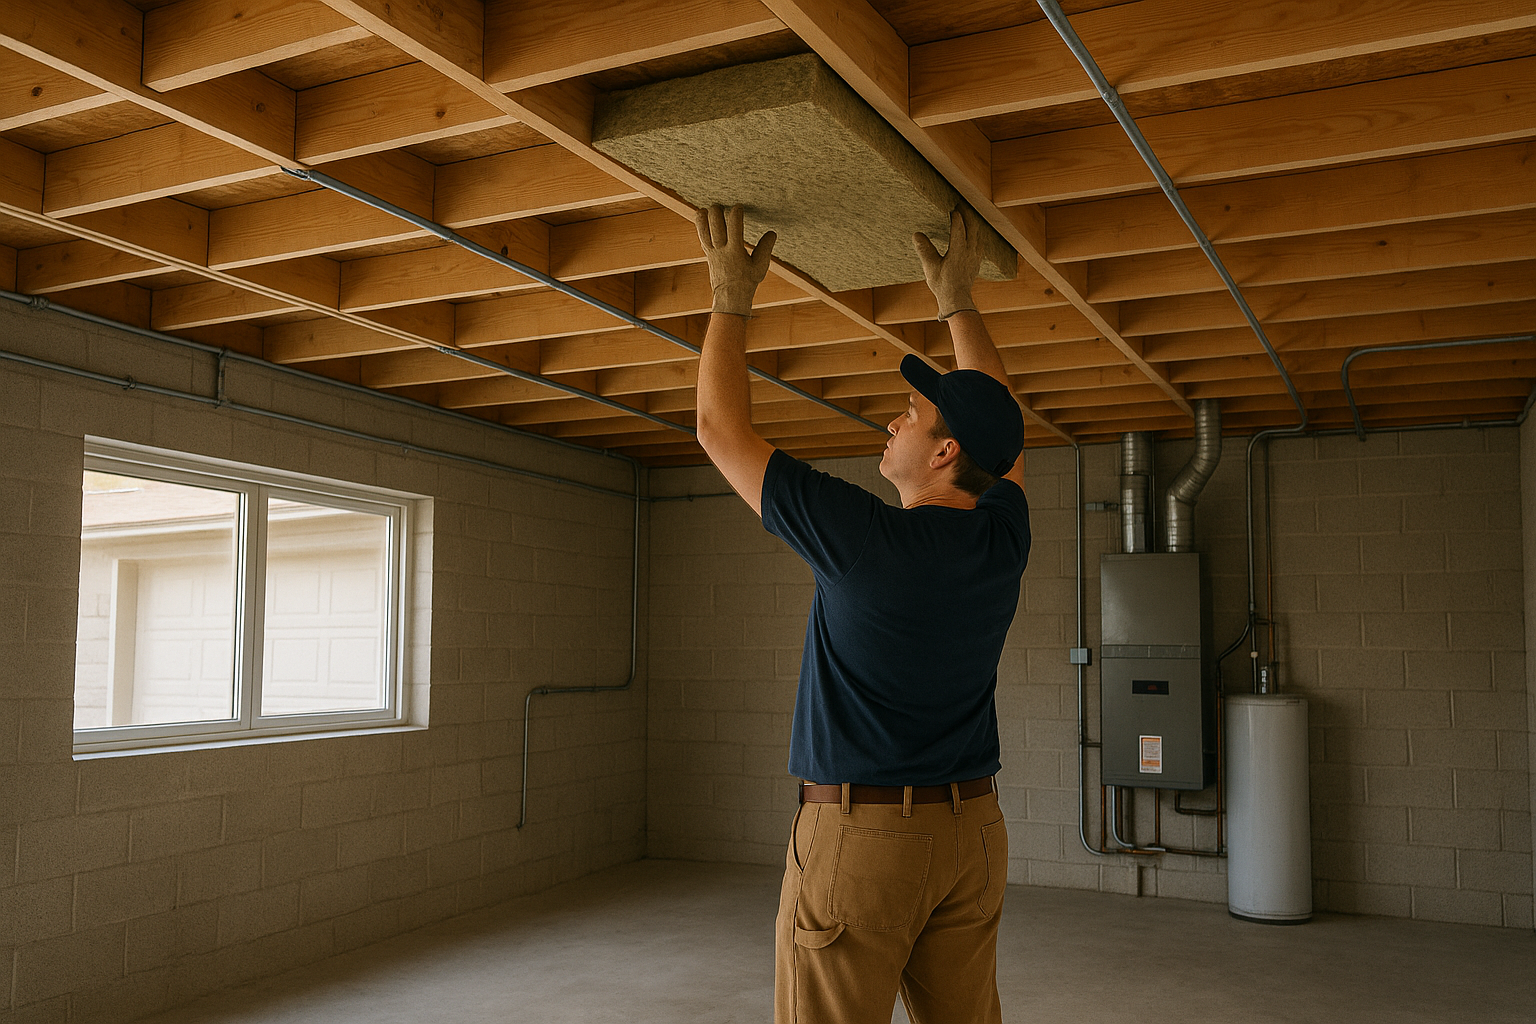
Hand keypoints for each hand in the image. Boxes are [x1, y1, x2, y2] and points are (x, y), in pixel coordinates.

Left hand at [695, 204, 776, 316]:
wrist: (730, 297)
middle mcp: (721, 249)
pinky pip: (700, 234)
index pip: (734, 226)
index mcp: (735, 251)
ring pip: (703, 228)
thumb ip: (766, 248)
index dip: (736, 212)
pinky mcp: (707, 252)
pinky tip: (704, 215)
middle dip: (718, 211)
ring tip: (711, 208)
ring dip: (705, 215)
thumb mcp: (761, 267)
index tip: (739, 206)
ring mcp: (711, 251)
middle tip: (724, 206)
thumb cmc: (747, 282)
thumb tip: (772, 233)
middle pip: (714, 223)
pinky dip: (701, 223)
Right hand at [913, 205, 982, 319]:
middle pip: (973, 227)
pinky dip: (976, 234)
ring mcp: (976, 256)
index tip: (952, 207)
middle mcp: (970, 252)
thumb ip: (924, 250)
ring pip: (978, 234)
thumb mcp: (930, 268)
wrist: (956, 300)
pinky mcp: (977, 261)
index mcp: (958, 251)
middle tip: (961, 204)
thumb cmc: (942, 285)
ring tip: (968, 215)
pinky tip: (973, 233)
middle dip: (968, 215)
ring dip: (973, 223)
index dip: (956, 217)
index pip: (959, 228)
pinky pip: (980, 242)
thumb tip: (916, 234)